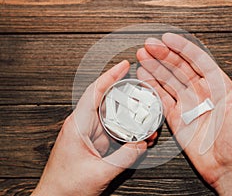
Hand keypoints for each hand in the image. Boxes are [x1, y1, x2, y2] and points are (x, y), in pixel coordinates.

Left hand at [32, 60, 155, 195]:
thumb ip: (124, 158)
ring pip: (112, 118)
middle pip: (108, 103)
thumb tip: (142, 144)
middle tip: (144, 93)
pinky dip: (126, 132)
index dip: (110, 76)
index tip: (124, 65)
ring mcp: (89, 135)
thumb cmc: (66, 187)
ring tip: (147, 117)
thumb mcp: (99, 173)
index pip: (95, 92)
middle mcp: (83, 126)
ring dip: (129, 118)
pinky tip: (139, 137)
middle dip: (127, 97)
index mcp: (78, 125)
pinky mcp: (94, 144)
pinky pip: (113, 132)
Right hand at [136, 33, 231, 194]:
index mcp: (218, 87)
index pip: (197, 61)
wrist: (229, 167)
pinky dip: (152, 87)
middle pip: (179, 67)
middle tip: (149, 46)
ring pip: (168, 80)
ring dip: (155, 68)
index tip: (168, 39)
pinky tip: (145, 77)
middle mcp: (201, 93)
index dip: (182, 48)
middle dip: (163, 55)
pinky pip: (162, 99)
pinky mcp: (176, 118)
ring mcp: (187, 105)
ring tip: (142, 57)